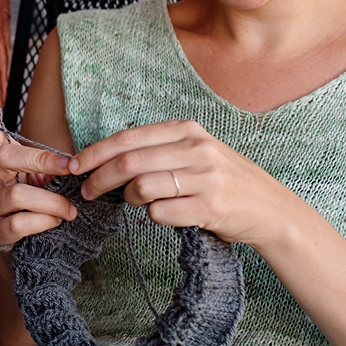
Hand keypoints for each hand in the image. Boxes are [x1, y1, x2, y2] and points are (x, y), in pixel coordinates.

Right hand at [0, 100, 74, 246]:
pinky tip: (55, 223)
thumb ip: (52, 168)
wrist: (37, 253)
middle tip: (70, 168)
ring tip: (70, 210)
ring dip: (51, 201)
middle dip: (41, 160)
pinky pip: (18, 223)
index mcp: (3, 165)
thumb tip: (75, 160)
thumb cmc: (45, 211)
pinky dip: (43, 222)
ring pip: (15, 194)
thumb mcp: (48, 183)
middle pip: (5, 157)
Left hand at [67, 119, 287, 246]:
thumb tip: (103, 157)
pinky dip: (152, 216)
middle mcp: (196, 149)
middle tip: (86, 191)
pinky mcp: (210, 207)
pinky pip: (160, 213)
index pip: (127, 138)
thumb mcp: (193, 152)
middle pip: (128, 163)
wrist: (271, 209)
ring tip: (134, 201)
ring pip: (141, 187)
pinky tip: (163, 213)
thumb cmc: (221, 180)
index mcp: (186, 130)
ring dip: (127, 198)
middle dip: (98, 178)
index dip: (94, 153)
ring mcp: (205, 178)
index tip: (73, 166)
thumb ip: (156, 150)